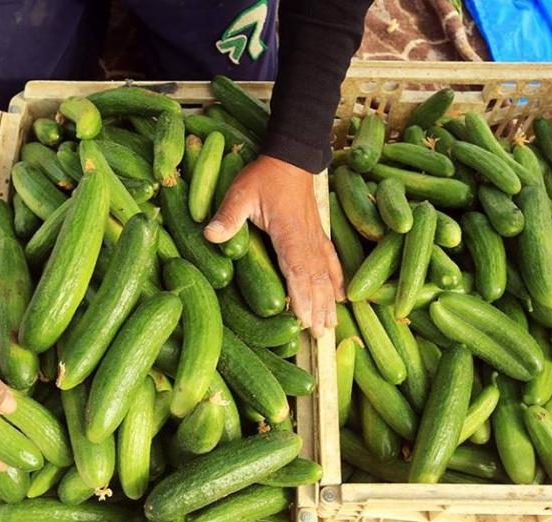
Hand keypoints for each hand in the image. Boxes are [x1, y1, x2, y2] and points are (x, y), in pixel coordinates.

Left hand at [204, 155, 343, 336]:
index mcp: (288, 234)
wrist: (291, 156)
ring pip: (325, 275)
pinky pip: (331, 261)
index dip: (301, 297)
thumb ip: (228, 215)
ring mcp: (315, 237)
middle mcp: (306, 240)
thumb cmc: (265, 176)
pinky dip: (337, 280)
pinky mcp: (318, 233)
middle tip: (318, 336)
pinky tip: (341, 297)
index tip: (304, 320)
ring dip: (328, 301)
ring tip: (330, 327)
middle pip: (315, 280)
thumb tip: (210, 235)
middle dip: (317, 308)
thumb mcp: (241, 193)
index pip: (297, 271)